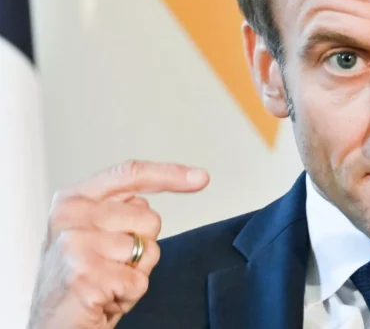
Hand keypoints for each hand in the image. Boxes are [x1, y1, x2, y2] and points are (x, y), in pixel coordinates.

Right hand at [27, 161, 209, 328]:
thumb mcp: (95, 236)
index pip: (130, 174)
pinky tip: (104, 298)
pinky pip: (139, 281)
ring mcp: (75, 244)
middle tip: (111, 267)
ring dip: (135, 273)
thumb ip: (119, 210)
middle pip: (150, 217)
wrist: (51, 328)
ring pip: (148, 249)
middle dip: (142, 247)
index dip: (170, 173)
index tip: (201, 178)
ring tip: (106, 282)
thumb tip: (154, 198)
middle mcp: (70, 216)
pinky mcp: (85, 274)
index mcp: (73, 200)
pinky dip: (129, 296)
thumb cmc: (78, 282)